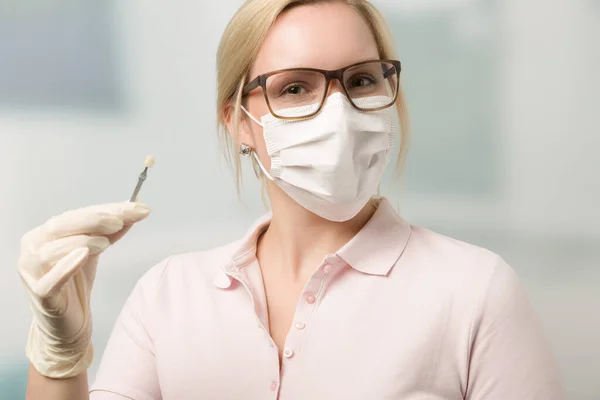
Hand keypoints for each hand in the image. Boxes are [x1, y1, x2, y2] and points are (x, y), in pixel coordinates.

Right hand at [18, 202, 150, 377]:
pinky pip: (51, 280)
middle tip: (121, 219)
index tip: (137, 207)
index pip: (76, 215)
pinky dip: (66, 266)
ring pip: (53, 249)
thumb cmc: (77, 284)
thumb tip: (135, 209)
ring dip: (83, 241)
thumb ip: (111, 231)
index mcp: (45, 233)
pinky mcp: (40, 295)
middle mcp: (33, 248)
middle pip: (62, 226)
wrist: (69, 323)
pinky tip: (82, 255)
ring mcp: (32, 272)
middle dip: (95, 220)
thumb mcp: (95, 251)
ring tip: (106, 242)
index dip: (106, 209)